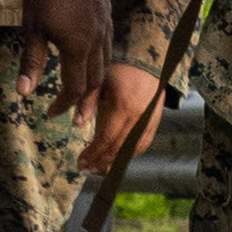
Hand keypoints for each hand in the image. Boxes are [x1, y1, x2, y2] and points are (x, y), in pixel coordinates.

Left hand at [28, 0, 118, 116]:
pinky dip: (102, 65)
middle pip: (95, 82)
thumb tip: (23, 93)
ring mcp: (104, 30)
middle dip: (86, 104)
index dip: (64, 104)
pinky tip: (95, 65)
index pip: (75, 87)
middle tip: (80, 122)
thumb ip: (32, 62)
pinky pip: (108, 49)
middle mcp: (96, 43)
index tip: (52, 113)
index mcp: (77, 48)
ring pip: (105, 66)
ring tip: (91, 100)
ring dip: (97, 88)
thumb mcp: (33, 27)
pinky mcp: (106, 17)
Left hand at [82, 55, 169, 172]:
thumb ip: (87, 101)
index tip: (80, 162)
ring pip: (131, 150)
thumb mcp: (100, 80)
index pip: (107, 137)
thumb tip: (77, 124)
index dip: (93, 153)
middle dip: (100, 161)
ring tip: (98, 168)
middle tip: (85, 169)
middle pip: (118, 147)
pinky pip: (143, 145)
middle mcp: (138, 117)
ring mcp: (149, 121)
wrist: (149, 62)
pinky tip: (117, 158)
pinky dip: (129, 154)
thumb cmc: (120, 70)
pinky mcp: (155, 123)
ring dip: (114, 161)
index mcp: (123, 106)